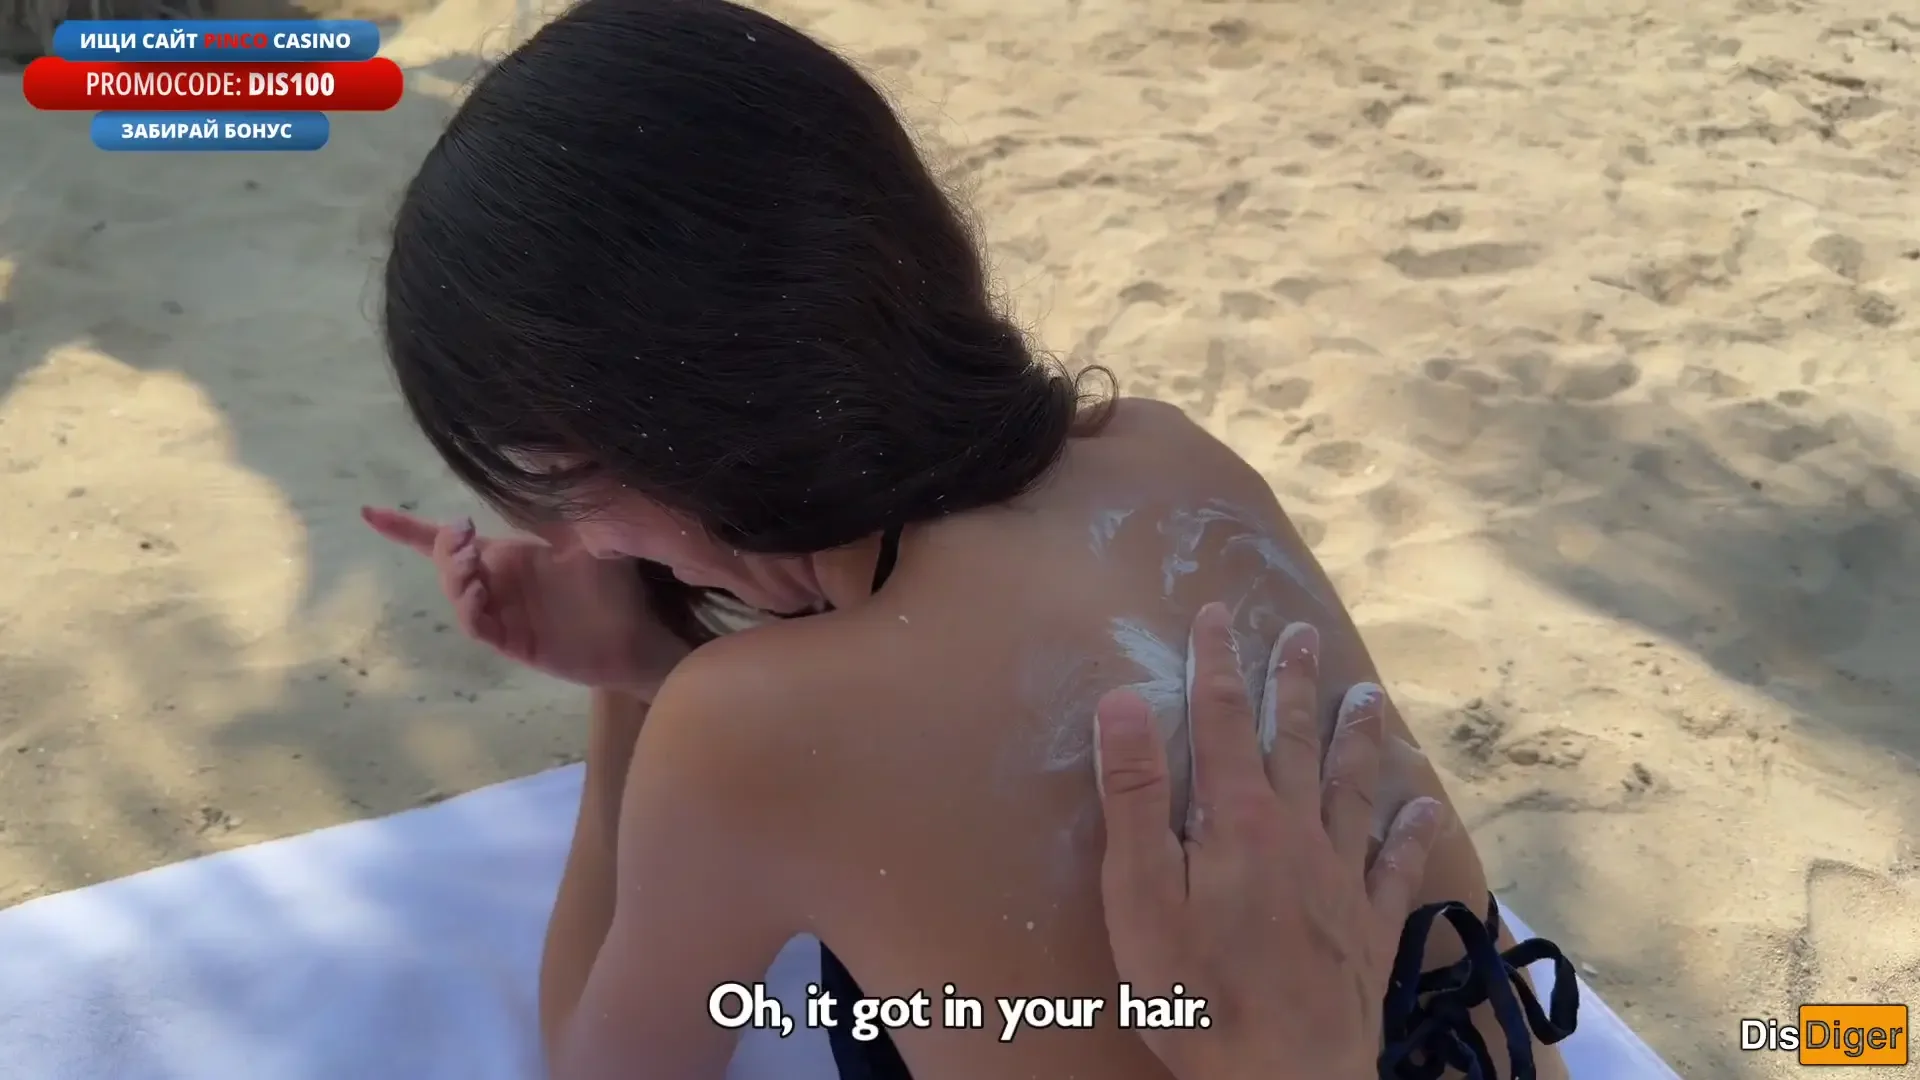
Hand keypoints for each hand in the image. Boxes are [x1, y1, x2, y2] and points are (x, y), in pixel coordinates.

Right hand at [362, 507, 688, 696]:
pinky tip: (475, 589)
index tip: (369, 512)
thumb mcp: (586, 531)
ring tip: (468, 557)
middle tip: (461, 530)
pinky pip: (477, 626)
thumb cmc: (616, 584)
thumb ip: (559, 500)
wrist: (641, 632)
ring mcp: (503, 615)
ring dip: (452, 573)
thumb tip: (549, 448)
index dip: (407, 529)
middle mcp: (498, 585)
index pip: (448, 543)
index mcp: (508, 557)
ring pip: (456, 594)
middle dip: (442, 544)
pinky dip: (468, 607)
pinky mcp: (514, 642)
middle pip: (445, 564)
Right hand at [1094, 603, 1447, 1079]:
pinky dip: (1412, 835)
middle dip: (1291, 684)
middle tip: (1299, 634)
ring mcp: (1340, 878)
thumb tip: (1123, 697)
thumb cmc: (1196, 990)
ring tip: (1368, 696)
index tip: (1217, 613)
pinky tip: (1424, 810)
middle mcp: (1297, 832)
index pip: (1220, 720)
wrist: (1284, 1076)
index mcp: (1237, 818)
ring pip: (1351, 789)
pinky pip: (1396, 868)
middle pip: (1292, 741)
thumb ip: (1134, 794)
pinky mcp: (1368, 928)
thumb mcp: (1140, 893)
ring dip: (1356, 738)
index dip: (1216, 664)